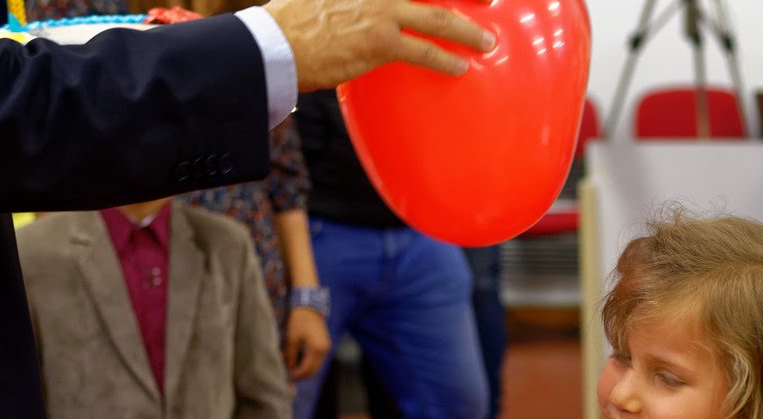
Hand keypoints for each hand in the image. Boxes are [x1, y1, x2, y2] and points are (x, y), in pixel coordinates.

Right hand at [262, 0, 496, 90]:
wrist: (273, 43)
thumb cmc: (294, 21)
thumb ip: (356, 1)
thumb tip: (377, 15)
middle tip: (489, 2)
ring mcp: (378, 8)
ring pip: (436, 16)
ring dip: (465, 30)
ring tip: (485, 41)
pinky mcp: (378, 39)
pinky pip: (422, 50)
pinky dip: (445, 59)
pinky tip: (459, 67)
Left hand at [283, 307, 330, 380]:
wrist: (310, 306)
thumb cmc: (299, 321)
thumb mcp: (292, 339)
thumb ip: (290, 356)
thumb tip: (288, 368)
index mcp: (317, 350)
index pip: (307, 369)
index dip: (297, 375)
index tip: (288, 378)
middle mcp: (324, 351)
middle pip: (314, 370)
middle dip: (303, 375)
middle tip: (291, 376)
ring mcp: (326, 348)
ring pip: (316, 366)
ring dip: (306, 369)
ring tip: (293, 369)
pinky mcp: (325, 345)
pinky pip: (318, 359)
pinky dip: (309, 363)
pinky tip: (299, 361)